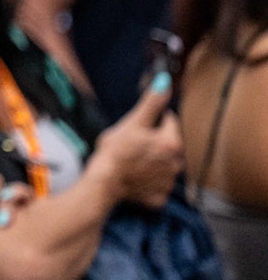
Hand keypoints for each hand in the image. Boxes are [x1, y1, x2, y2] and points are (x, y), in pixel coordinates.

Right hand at [90, 76, 183, 208]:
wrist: (103, 182)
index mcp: (172, 143)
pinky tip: (135, 176)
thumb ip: (151, 103)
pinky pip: (157, 185)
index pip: (170, 122)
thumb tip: (164, 82)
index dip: (153, 122)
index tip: (137, 127)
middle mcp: (176, 164)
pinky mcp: (159, 197)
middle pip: (168, 145)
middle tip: (133, 144)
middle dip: (155, 142)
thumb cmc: (116, 150)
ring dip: (154, 161)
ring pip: (164, 165)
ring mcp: (168, 183)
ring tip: (133, 161)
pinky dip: (149, 181)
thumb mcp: (132, 122)